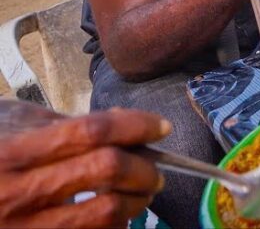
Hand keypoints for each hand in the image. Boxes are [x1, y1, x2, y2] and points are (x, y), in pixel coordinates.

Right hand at [0, 101, 168, 228]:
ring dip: (135, 202)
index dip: (136, 126)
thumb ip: (67, 125)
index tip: (160, 128)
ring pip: (104, 213)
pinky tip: (113, 217)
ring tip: (140, 194)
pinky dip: (111, 227)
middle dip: (143, 167)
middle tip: (155, 169)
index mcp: (14, 152)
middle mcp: (16, 192)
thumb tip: (126, 125)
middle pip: (105, 169)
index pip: (92, 131)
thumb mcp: (13, 124)